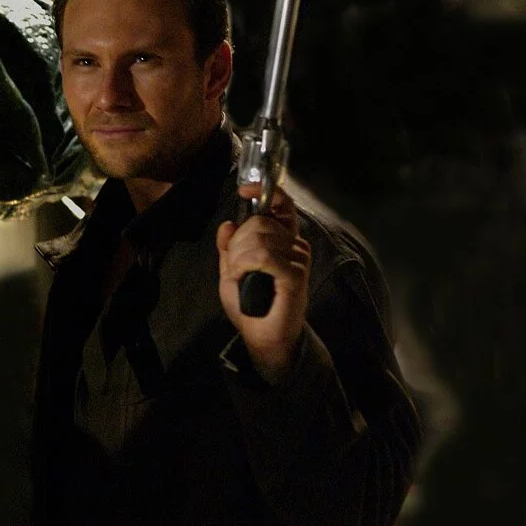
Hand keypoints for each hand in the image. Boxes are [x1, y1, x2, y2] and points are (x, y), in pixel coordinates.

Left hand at [216, 183, 311, 381]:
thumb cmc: (250, 305)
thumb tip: (227, 224)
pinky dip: (246, 264)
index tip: (245, 189)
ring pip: (259, 239)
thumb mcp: (232, 272)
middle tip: (235, 266)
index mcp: (282, 240)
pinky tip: (243, 276)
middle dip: (237, 242)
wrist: (263, 336)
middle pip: (259, 223)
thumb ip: (229, 248)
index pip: (282, 207)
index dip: (267, 193)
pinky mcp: (295, 274)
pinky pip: (264, 256)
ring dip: (239, 257)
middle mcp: (294, 245)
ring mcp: (298, 259)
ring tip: (241, 276)